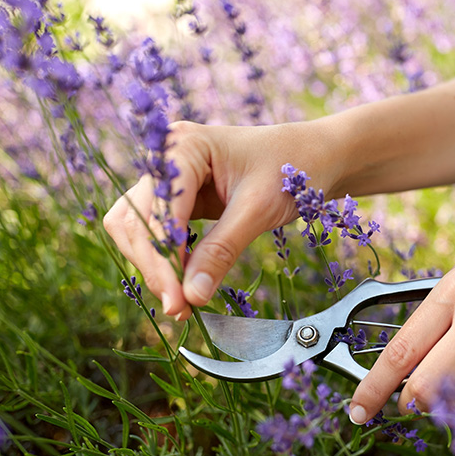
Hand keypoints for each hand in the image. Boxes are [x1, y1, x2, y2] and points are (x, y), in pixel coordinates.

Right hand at [103, 120, 338, 318]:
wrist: (317, 156)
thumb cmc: (293, 169)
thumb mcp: (259, 210)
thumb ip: (221, 250)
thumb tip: (191, 296)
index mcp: (183, 146)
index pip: (157, 210)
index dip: (163, 258)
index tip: (177, 300)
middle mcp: (167, 158)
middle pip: (137, 221)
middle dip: (155, 267)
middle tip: (179, 309)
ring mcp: (170, 179)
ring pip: (140, 230)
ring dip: (156, 267)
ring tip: (182, 303)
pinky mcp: (180, 199)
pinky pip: (160, 234)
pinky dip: (169, 261)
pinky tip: (186, 286)